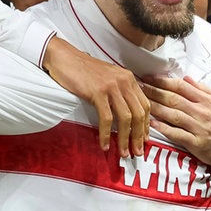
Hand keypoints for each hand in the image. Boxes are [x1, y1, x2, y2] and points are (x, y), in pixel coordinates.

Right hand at [43, 38, 148, 156]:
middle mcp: (124, 81)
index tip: (144, 139)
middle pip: (138, 113)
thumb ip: (120, 91)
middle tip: (137, 151)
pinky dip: (106, 134)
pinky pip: (106, 118)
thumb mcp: (109, 78)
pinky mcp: (98, 92)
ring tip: (124, 152)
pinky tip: (105, 144)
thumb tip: (126, 114)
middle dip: (139, 136)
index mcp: (129, 79)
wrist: (65, 58)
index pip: (144, 105)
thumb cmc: (84, 70)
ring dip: (125, 138)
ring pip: (125, 118)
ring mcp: (111, 87)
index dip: (145, 125)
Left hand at [142, 76, 210, 183]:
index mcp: (206, 101)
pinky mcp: (195, 143)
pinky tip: (151, 123)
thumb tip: (187, 78)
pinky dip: (163, 128)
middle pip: (174, 99)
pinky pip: (176, 134)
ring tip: (140, 101)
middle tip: (139, 86)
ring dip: (155, 107)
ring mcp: (198, 128)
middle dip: (154, 91)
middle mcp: (201, 112)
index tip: (149, 77)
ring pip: (173, 114)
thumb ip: (203, 90)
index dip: (164, 81)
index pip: (181, 87)